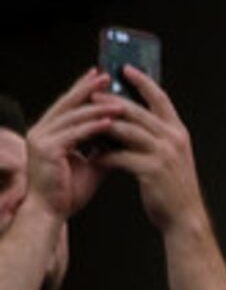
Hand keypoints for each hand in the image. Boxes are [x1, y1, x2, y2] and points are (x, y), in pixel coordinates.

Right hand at [22, 70, 124, 224]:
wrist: (51, 213)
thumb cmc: (67, 193)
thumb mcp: (89, 165)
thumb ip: (101, 149)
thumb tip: (121, 139)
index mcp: (48, 133)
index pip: (68, 106)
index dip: (84, 91)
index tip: (101, 78)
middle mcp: (41, 131)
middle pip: (68, 104)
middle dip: (88, 90)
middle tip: (106, 76)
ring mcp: (41, 138)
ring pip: (73, 117)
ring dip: (98, 109)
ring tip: (120, 102)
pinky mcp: (47, 149)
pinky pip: (74, 134)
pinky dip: (94, 127)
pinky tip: (111, 122)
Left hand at [86, 66, 208, 234]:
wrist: (185, 218)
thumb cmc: (173, 188)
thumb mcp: (171, 157)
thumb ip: (156, 136)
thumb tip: (127, 119)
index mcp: (178, 133)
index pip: (160, 98)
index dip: (142, 81)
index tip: (125, 69)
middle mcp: (173, 139)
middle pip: (135, 110)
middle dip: (109, 101)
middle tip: (90, 95)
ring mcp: (163, 154)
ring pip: (124, 130)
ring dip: (101, 126)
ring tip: (85, 126)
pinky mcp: (150, 170)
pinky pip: (119, 156)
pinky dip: (104, 156)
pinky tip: (94, 157)